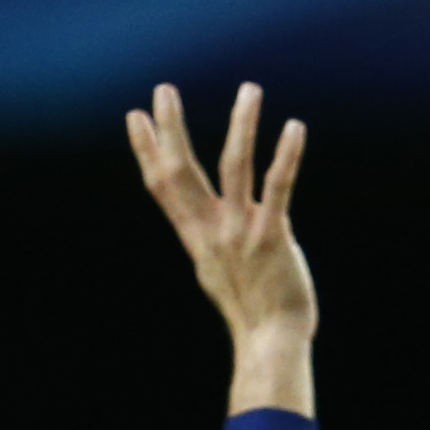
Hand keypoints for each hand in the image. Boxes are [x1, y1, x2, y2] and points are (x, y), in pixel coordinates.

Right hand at [128, 82, 314, 404]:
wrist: (270, 341)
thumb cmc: (250, 308)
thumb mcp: (217, 270)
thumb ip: (209, 239)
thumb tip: (203, 221)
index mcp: (197, 237)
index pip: (163, 186)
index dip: (148, 150)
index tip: (136, 117)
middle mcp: (212, 230)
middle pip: (184, 171)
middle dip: (172, 129)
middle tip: (163, 89)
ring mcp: (240, 232)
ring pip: (235, 167)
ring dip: (242, 125)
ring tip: (250, 89)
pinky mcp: (272, 237)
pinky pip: (278, 188)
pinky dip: (286, 156)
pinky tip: (294, 126)